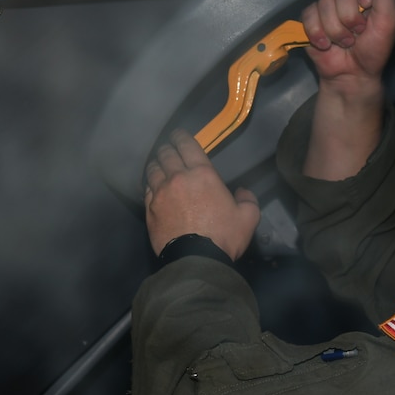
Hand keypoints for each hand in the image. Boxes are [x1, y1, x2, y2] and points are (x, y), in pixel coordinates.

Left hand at [144, 130, 259, 259]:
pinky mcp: (150, 209)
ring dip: (156, 163)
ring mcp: (161, 193)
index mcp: (203, 175)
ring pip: (153, 169)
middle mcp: (178, 178)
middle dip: (167, 148)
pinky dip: (149, 183)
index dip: (181, 136)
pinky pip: (146, 189)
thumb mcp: (248, 217)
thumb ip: (248, 199)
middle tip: (168, 147)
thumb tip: (242, 192)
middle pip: (167, 154)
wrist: (197, 260)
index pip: (188, 146)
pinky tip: (152, 185)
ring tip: (158, 163)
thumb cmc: (223, 237)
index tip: (178, 134)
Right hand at [298, 0, 394, 95]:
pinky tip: (327, 44)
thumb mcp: (389, 22)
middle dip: (349, 16)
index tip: (368, 8)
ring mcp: (327, 5)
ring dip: (336, 29)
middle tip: (358, 31)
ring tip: (345, 41)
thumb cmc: (374, 49)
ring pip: (324, 3)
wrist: (353, 75)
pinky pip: (309, 15)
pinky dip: (319, 33)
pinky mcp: (310, 18)